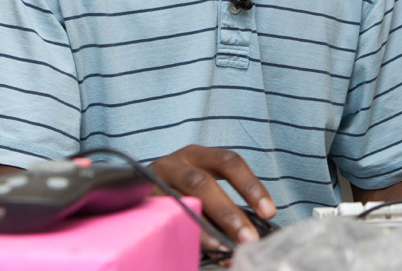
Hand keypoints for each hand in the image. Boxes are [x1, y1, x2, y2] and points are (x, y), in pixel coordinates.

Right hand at [149, 145, 275, 249]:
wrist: (131, 191)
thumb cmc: (177, 191)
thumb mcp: (201, 186)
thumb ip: (222, 204)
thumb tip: (250, 234)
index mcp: (196, 155)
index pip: (229, 161)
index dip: (251, 185)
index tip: (270, 212)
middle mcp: (173, 163)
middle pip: (202, 183)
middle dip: (228, 212)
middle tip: (248, 238)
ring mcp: (152, 182)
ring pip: (180, 202)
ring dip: (205, 228)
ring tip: (224, 248)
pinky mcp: (139, 202)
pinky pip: (163, 218)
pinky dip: (183, 234)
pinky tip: (196, 248)